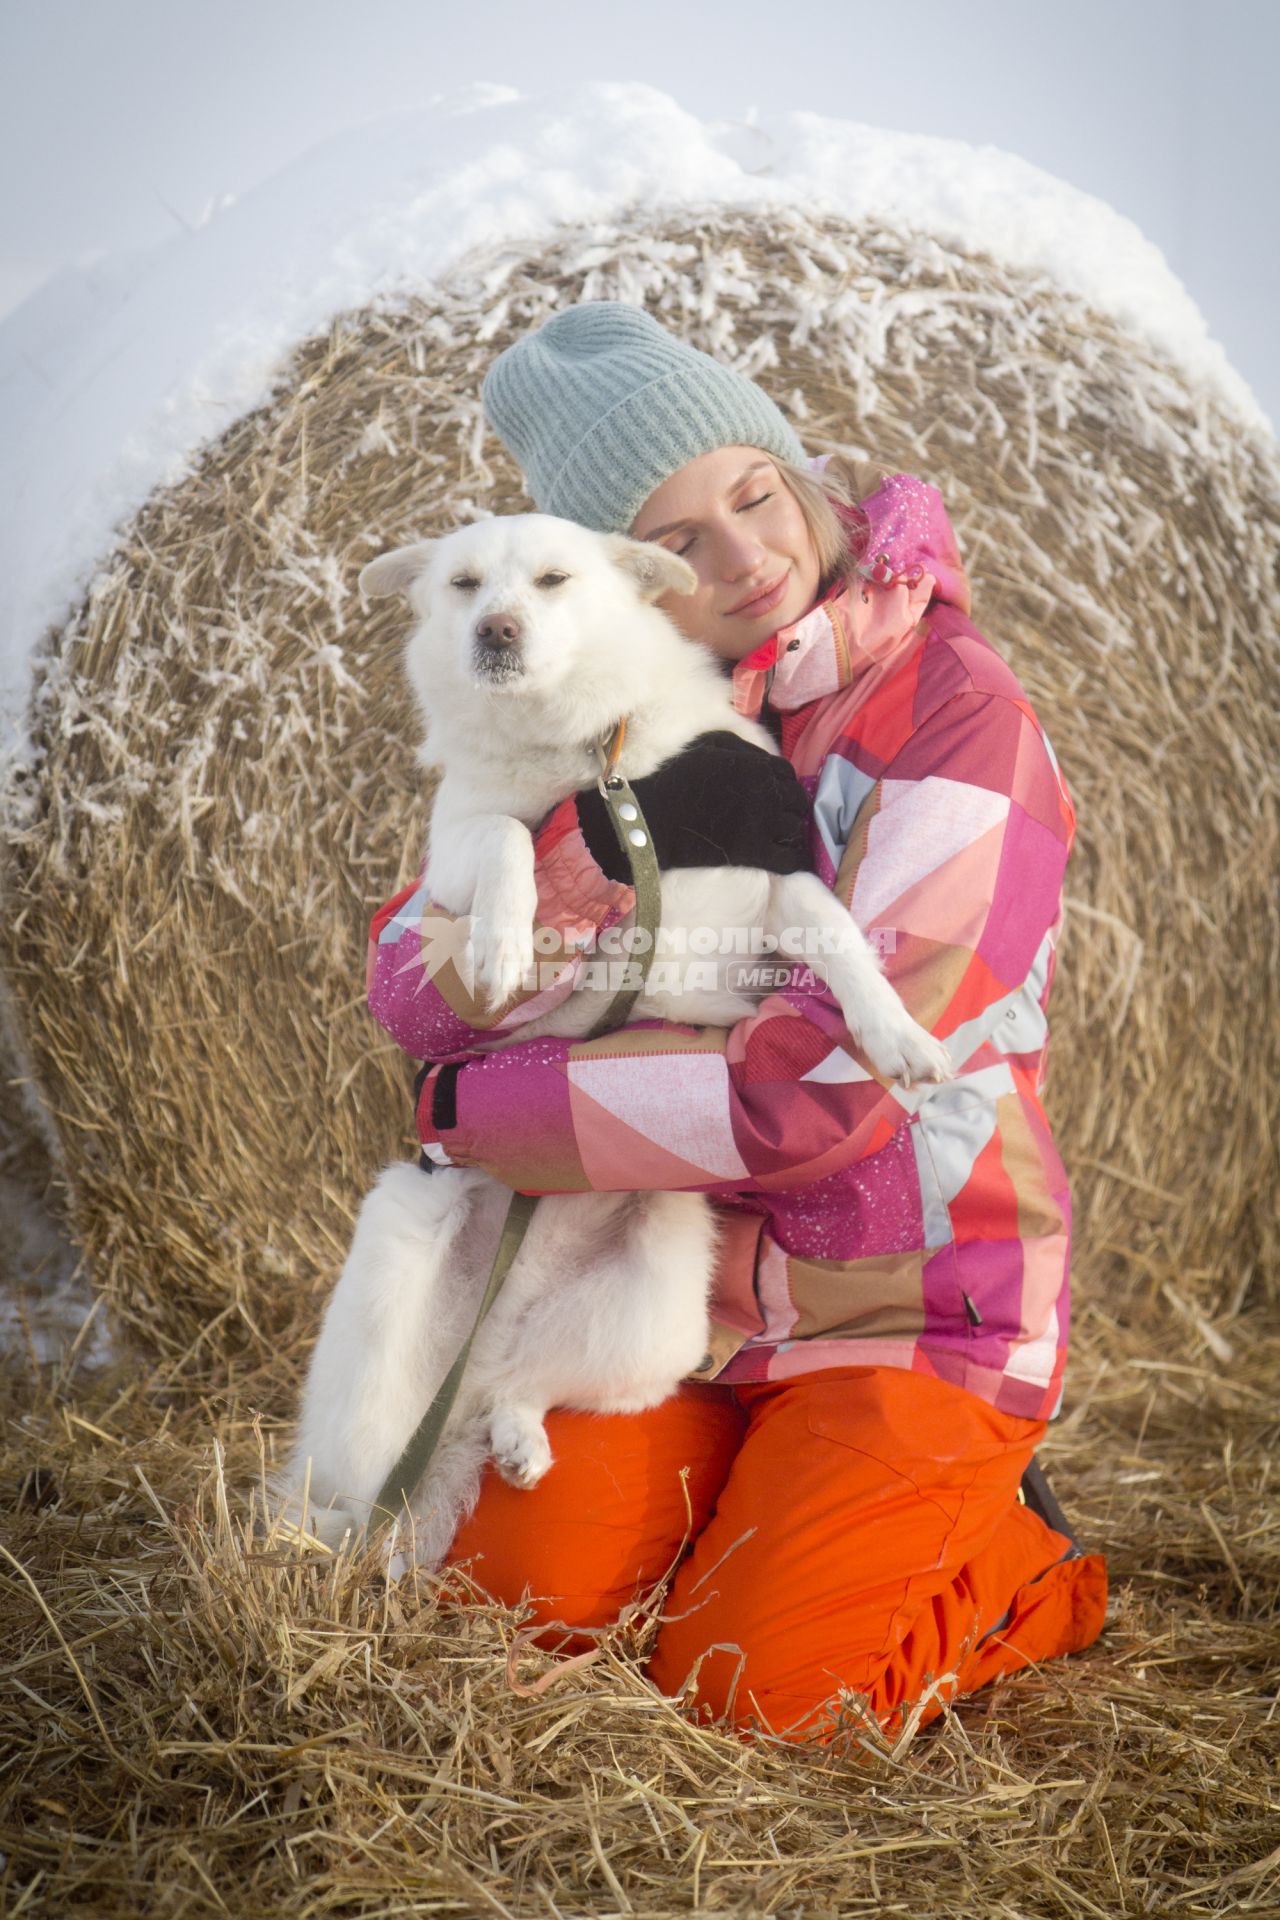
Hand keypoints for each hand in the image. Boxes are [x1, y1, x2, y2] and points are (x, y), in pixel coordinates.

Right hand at [575, 731, 810, 881]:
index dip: (782, 783)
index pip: (787, 774)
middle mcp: (766, 793)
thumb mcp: (709, 747)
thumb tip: (762, 755)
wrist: (657, 817)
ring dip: (788, 833)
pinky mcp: (756, 853)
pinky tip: (780, 859)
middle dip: (789, 807)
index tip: (773, 793)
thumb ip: (741, 747)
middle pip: (796, 801)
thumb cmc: (678, 780)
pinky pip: (790, 859)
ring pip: (795, 829)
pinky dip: (790, 859)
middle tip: (776, 817)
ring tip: (776, 838)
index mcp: (756, 765)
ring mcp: (763, 824)